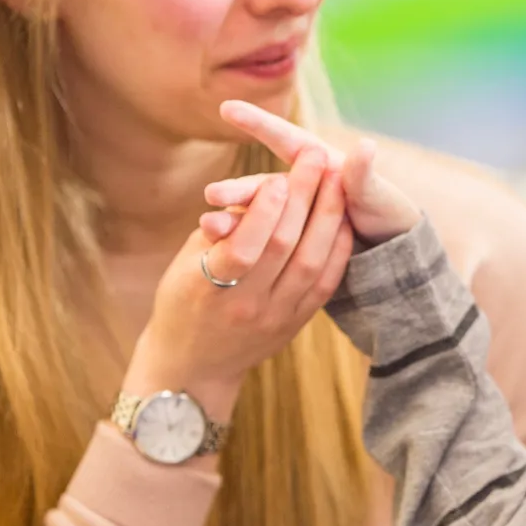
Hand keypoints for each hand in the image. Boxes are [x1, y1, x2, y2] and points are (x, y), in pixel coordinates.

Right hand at [123, 146, 352, 418]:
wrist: (192, 368)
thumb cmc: (182, 301)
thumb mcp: (185, 262)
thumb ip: (220, 228)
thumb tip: (256, 190)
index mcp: (209, 286)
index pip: (246, 245)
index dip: (266, 209)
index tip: (280, 175)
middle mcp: (246, 304)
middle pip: (285, 245)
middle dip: (304, 196)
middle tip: (317, 157)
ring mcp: (274, 318)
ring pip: (311, 262)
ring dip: (328, 217)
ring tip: (338, 179)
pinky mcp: (295, 325)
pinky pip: (324, 284)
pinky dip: (336, 250)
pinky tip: (343, 219)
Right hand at [210, 100, 421, 242]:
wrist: (389, 250)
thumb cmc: (386, 213)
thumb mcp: (378, 195)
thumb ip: (364, 175)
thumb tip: (365, 147)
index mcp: (320, 164)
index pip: (286, 138)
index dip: (259, 123)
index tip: (228, 109)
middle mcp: (299, 186)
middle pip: (264, 184)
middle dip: (238, 189)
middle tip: (212, 195)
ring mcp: (290, 213)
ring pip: (257, 214)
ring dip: (235, 218)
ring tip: (210, 226)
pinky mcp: (286, 239)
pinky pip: (262, 241)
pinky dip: (242, 241)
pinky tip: (218, 245)